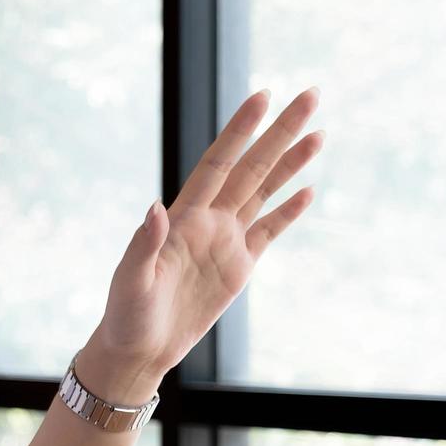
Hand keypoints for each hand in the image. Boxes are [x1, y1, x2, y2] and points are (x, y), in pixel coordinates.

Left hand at [81, 89, 323, 400]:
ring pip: (265, 192)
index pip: (218, 163)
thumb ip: (144, 245)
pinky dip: (288, 212)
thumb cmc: (126, 314)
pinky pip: (268, 232)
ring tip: (319, 133)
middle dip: (280, 132)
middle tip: (311, 96)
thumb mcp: (131, 281)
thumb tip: (155, 207)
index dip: (240, 130)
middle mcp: (208, 220)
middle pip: (252, 167)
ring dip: (291, 163)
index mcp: (183, 216)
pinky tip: (308, 190)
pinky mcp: (238, 268)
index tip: (263, 97)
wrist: (140, 349)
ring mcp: (226, 242)